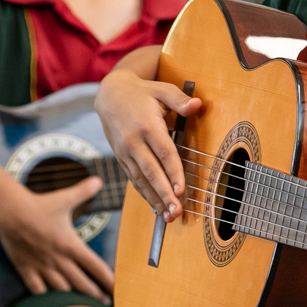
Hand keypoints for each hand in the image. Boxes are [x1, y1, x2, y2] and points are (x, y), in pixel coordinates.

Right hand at [0, 176, 114, 301]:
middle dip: (95, 294)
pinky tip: (50, 296)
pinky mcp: (26, 269)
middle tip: (104, 302)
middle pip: (82, 283)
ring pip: (62, 289)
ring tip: (81, 302)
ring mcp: (42, 267)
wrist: (11, 212)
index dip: (108, 280)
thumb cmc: (39, 205)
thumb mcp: (64, 198)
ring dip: (73, 296)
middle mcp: (59, 260)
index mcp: (71, 245)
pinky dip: (45, 294)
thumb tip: (98, 180)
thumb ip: (83, 191)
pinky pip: (37, 289)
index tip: (116, 290)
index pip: (95, 267)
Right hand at [95, 68, 200, 221]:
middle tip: (176, 212)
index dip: (173, 172)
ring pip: (141, 180)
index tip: (181, 190)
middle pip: (151, 171)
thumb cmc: (142, 93)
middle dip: (164, 194)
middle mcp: (134, 141)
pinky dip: (145, 194)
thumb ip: (180, 100)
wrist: (109, 95)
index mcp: (147, 125)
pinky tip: (156, 207)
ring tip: (168, 216)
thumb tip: (197, 104)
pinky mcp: (121, 158)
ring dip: (155, 200)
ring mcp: (125, 152)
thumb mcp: (162, 90)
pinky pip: (133, 179)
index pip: (164, 152)